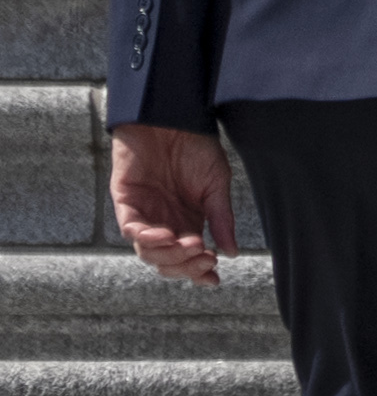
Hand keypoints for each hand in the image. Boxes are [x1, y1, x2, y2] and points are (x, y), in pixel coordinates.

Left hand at [111, 122, 235, 284]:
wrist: (172, 116)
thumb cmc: (197, 146)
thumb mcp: (217, 185)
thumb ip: (221, 219)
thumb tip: (232, 253)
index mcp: (188, 221)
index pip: (188, 257)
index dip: (198, 272)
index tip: (213, 279)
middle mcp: (164, 222)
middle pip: (166, 260)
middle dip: (185, 266)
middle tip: (205, 259)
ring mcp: (144, 212)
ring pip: (147, 251)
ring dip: (168, 254)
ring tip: (190, 245)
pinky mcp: (125, 200)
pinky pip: (130, 227)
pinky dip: (145, 237)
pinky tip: (164, 235)